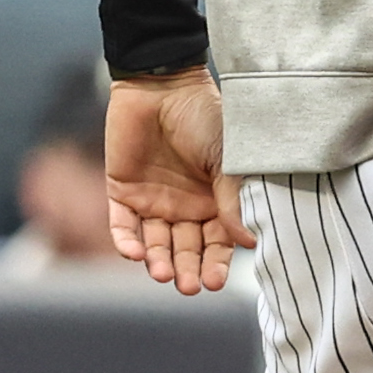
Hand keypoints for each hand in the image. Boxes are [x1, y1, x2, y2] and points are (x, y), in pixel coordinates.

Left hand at [105, 70, 253, 295]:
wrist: (160, 86)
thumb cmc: (203, 116)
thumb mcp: (227, 157)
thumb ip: (233, 198)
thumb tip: (250, 241)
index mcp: (216, 198)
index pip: (218, 240)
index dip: (217, 262)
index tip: (215, 281)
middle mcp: (186, 205)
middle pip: (187, 248)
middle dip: (189, 268)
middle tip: (191, 286)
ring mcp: (154, 201)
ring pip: (156, 243)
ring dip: (159, 260)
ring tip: (164, 274)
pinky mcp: (122, 193)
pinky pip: (123, 226)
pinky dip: (127, 242)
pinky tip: (135, 254)